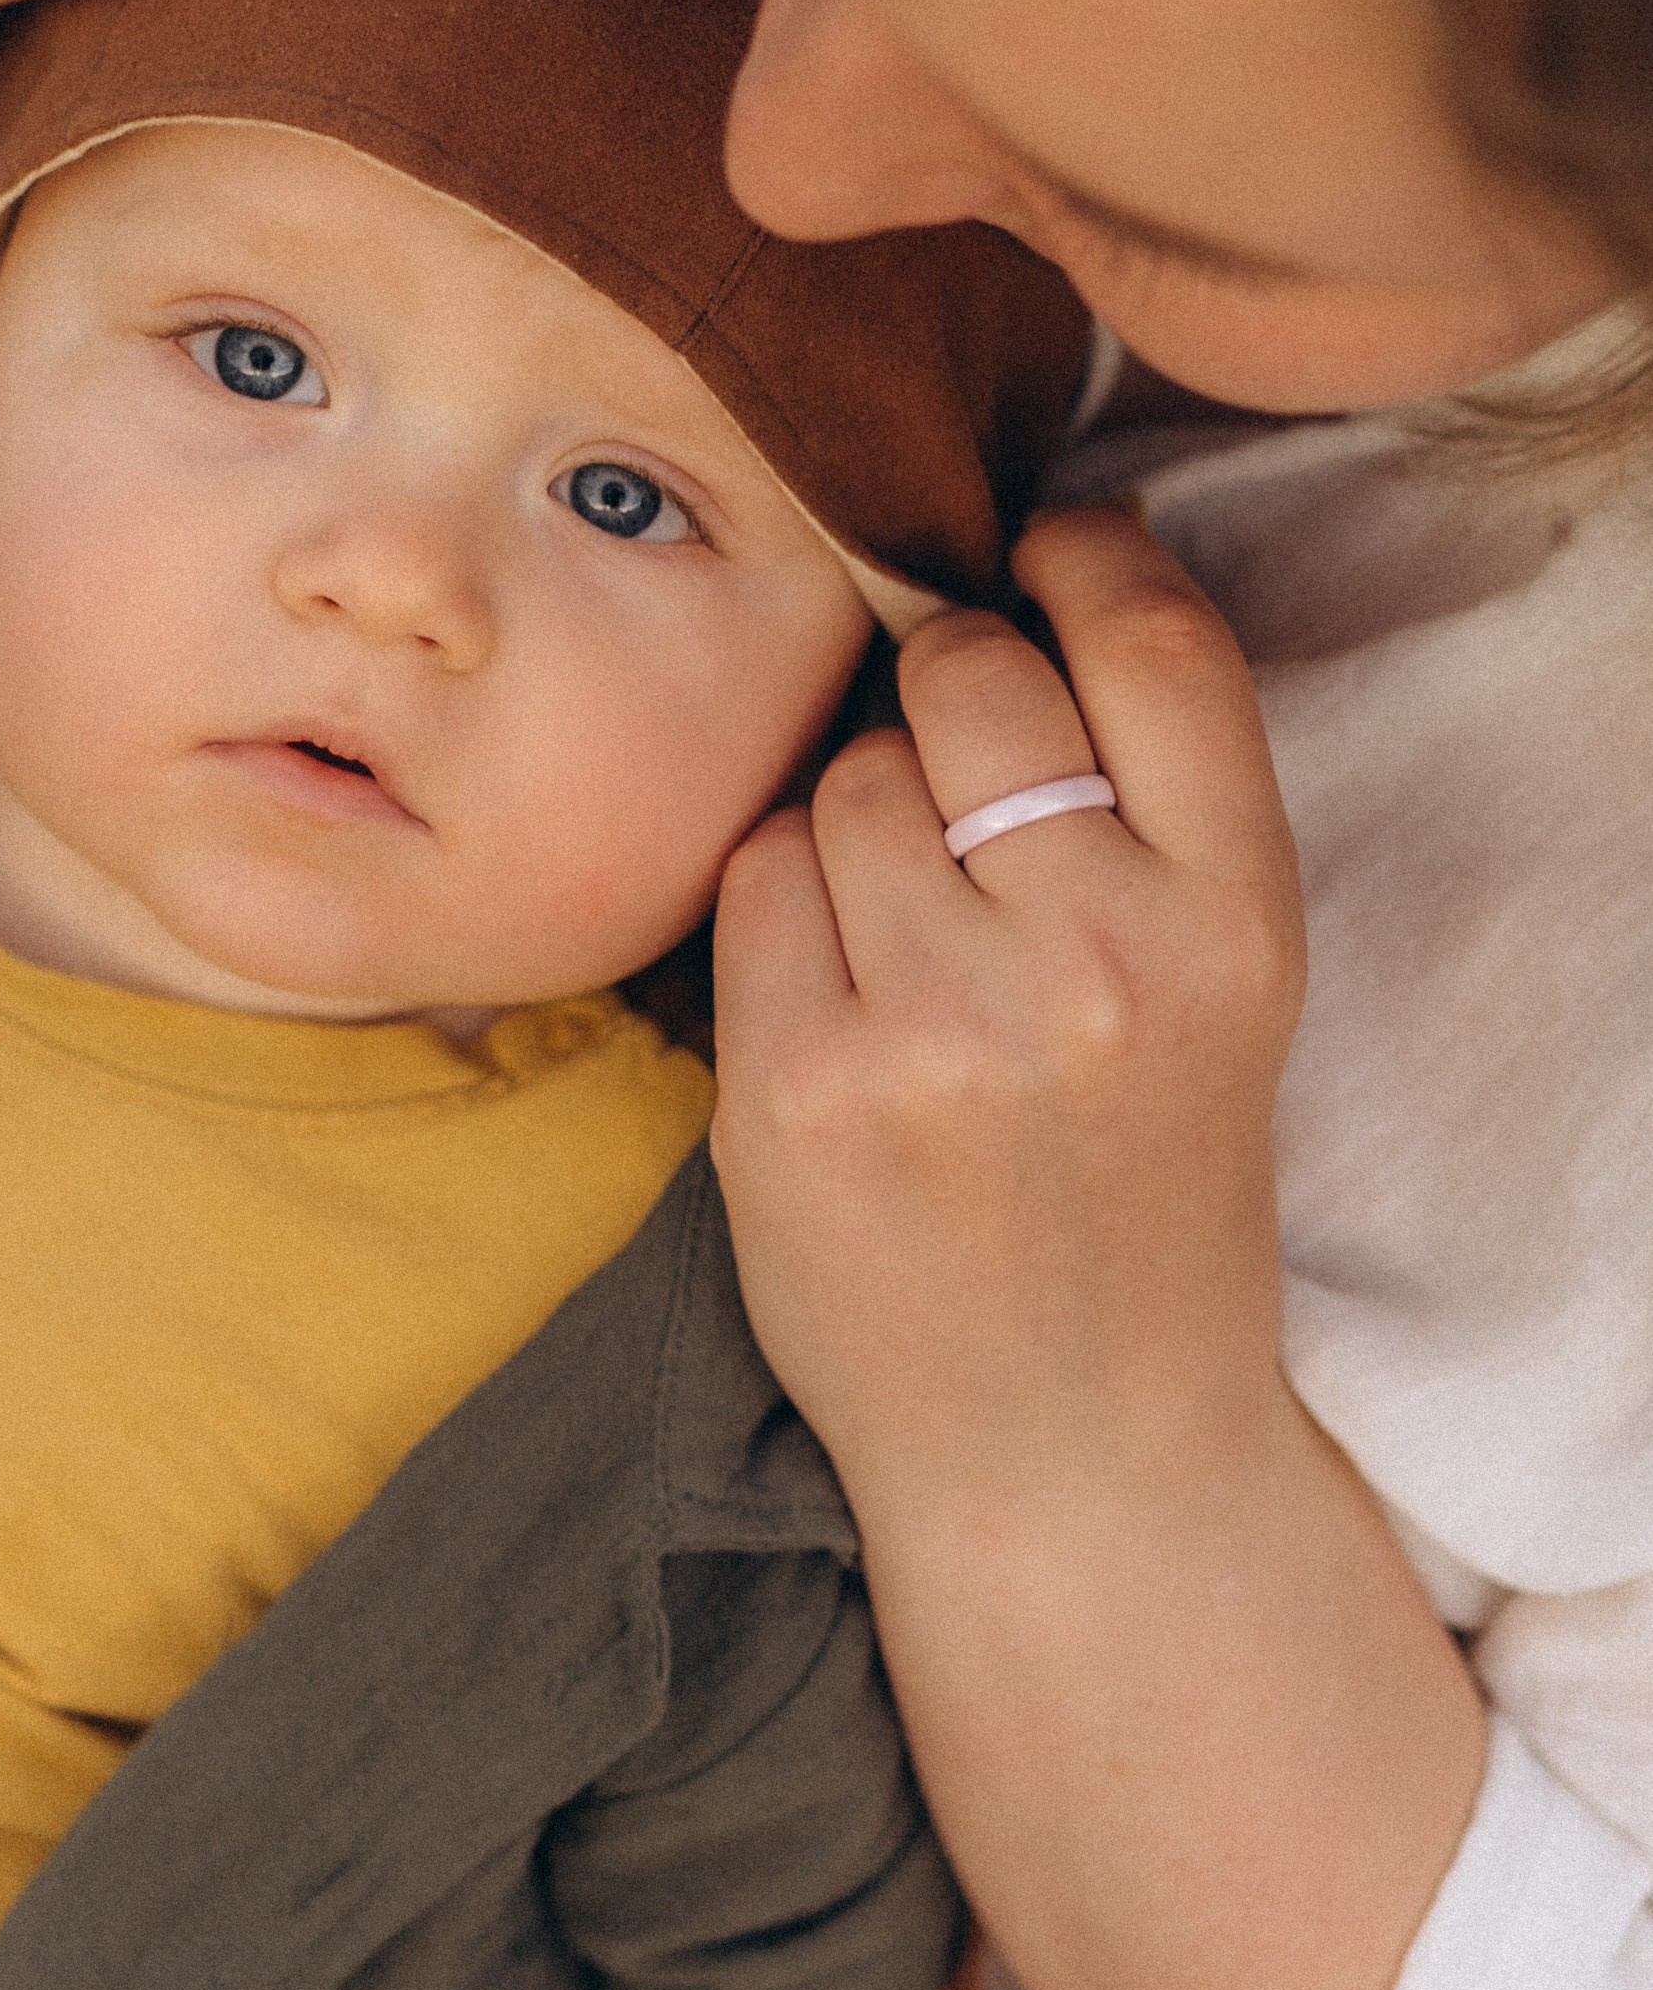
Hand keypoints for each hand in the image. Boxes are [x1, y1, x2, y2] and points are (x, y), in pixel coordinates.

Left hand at [709, 506, 1306, 1542]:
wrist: (1073, 1439)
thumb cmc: (1136, 1187)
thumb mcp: (1218, 987)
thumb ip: (1142, 806)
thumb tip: (996, 593)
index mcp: (1234, 919)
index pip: (1151, 644)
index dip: (1078, 557)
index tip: (1038, 550)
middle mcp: (1096, 961)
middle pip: (967, 677)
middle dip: (943, 689)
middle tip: (952, 780)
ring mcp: (934, 1029)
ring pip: (844, 777)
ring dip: (855, 817)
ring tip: (906, 936)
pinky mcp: (795, 1089)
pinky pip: (755, 878)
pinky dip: (782, 907)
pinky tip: (837, 996)